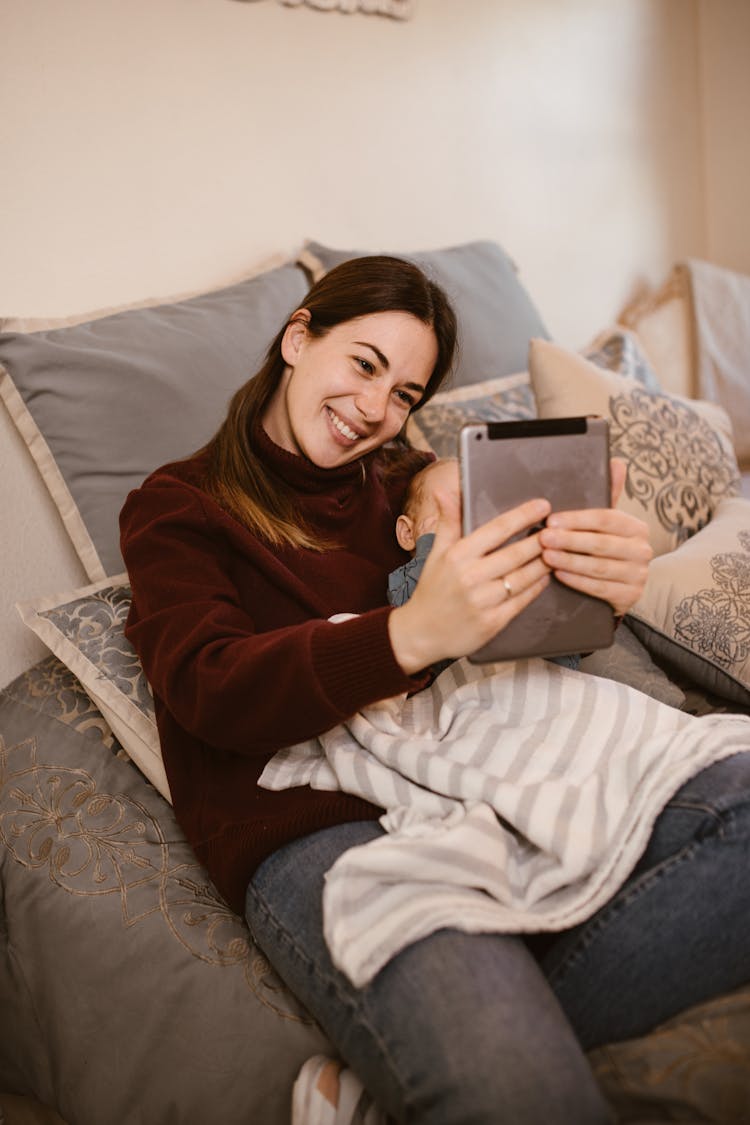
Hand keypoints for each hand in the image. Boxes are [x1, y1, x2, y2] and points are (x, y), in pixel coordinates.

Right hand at [388, 487, 552, 674]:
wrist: (421, 632)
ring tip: (556, 551)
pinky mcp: (493, 622)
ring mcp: (483, 601)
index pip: (497, 530)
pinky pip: (523, 600)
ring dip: (544, 563)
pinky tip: (545, 576)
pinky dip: (537, 586)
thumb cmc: (432, 588)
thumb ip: (448, 521)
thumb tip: (446, 490)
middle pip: (516, 553)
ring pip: (524, 577)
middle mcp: (470, 577)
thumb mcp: (437, 552)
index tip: (543, 506)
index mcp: (458, 555)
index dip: (523, 516)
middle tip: (557, 530)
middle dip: (540, 540)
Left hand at [538, 459, 651, 617]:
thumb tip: (616, 461)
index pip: (606, 519)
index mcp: (637, 527)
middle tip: (543, 538)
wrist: (624, 586)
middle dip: (570, 541)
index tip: (551, 520)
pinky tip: (558, 575)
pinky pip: (600, 588)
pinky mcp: (630, 596)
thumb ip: (609, 495)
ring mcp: (639, 575)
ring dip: (570, 561)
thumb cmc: (608, 548)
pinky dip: (577, 581)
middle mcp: (643, 550)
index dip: (577, 519)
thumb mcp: (608, 523)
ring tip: (546, 557)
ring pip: (599, 567)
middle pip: (601, 544)